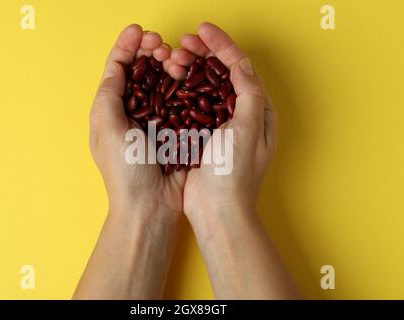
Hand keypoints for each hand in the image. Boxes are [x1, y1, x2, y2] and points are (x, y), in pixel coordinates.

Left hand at [75, 25, 183, 298]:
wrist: (150, 206)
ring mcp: (156, 121)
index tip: (139, 31)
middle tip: (162, 45)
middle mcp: (133, 113)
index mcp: (111, 112)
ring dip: (168, 65)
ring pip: (163, 83)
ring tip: (175, 58)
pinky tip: (188, 76)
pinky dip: (185, 85)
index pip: (117, 71)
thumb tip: (116, 66)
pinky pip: (182, 101)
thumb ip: (108, 95)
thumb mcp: (108, 129)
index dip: (126, 47)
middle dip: (150, 53)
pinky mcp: (177, 130)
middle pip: (142, 73)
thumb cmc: (125, 172)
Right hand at [168, 22, 276, 225]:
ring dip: (192, 70)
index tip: (203, 30)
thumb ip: (248, 94)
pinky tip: (170, 82)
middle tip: (184, 43)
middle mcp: (241, 116)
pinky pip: (193, 105)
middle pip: (223, 74)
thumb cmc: (235, 175)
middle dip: (205, 54)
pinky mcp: (203, 136)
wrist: (217, 210)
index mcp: (258, 112)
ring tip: (174, 58)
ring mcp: (221, 126)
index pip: (242, 68)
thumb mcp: (246, 130)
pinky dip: (182, 90)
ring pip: (206, 88)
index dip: (223, 46)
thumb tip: (242, 64)